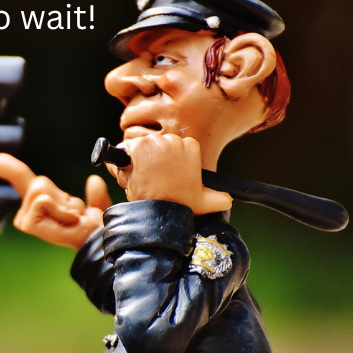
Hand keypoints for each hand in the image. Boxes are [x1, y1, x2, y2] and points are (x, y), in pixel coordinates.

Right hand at [0, 153, 111, 248]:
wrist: (97, 242)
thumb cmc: (95, 232)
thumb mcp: (96, 207)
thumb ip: (95, 194)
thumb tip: (93, 180)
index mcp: (40, 204)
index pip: (20, 179)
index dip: (7, 167)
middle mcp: (27, 212)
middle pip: (38, 182)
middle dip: (60, 194)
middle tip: (73, 215)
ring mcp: (25, 220)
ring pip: (40, 189)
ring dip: (62, 203)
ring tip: (70, 220)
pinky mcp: (27, 224)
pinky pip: (42, 201)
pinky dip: (59, 209)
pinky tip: (67, 223)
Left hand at [107, 134, 231, 214]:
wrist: (161, 212)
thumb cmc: (179, 206)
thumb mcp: (203, 202)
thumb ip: (218, 198)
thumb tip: (229, 199)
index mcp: (192, 147)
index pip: (168, 147)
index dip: (161, 161)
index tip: (162, 176)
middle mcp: (175, 140)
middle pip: (154, 144)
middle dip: (147, 160)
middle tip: (149, 179)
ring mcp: (157, 142)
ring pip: (139, 145)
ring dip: (135, 161)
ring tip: (141, 179)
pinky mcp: (139, 146)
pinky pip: (125, 148)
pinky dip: (123, 160)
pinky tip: (131, 173)